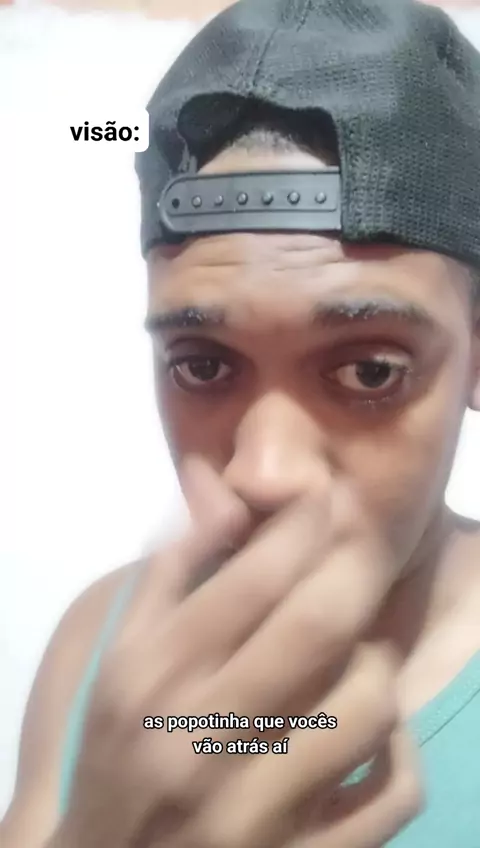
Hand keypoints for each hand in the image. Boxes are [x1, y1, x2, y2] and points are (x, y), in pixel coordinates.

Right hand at [53, 457, 421, 847]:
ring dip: (375, 661)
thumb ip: (169, 571)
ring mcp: (256, 811)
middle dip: (355, 566)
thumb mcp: (120, 656)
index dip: (304, 525)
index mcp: (156, 678)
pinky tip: (375, 726)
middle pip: (317, 629)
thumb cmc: (116, 751)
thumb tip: (223, 494)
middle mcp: (203, 740)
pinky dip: (401, 750)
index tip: (326, 495)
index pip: (252, 580)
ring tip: (358, 646)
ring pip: (364, 707)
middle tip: (364, 539)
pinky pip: (390, 796)